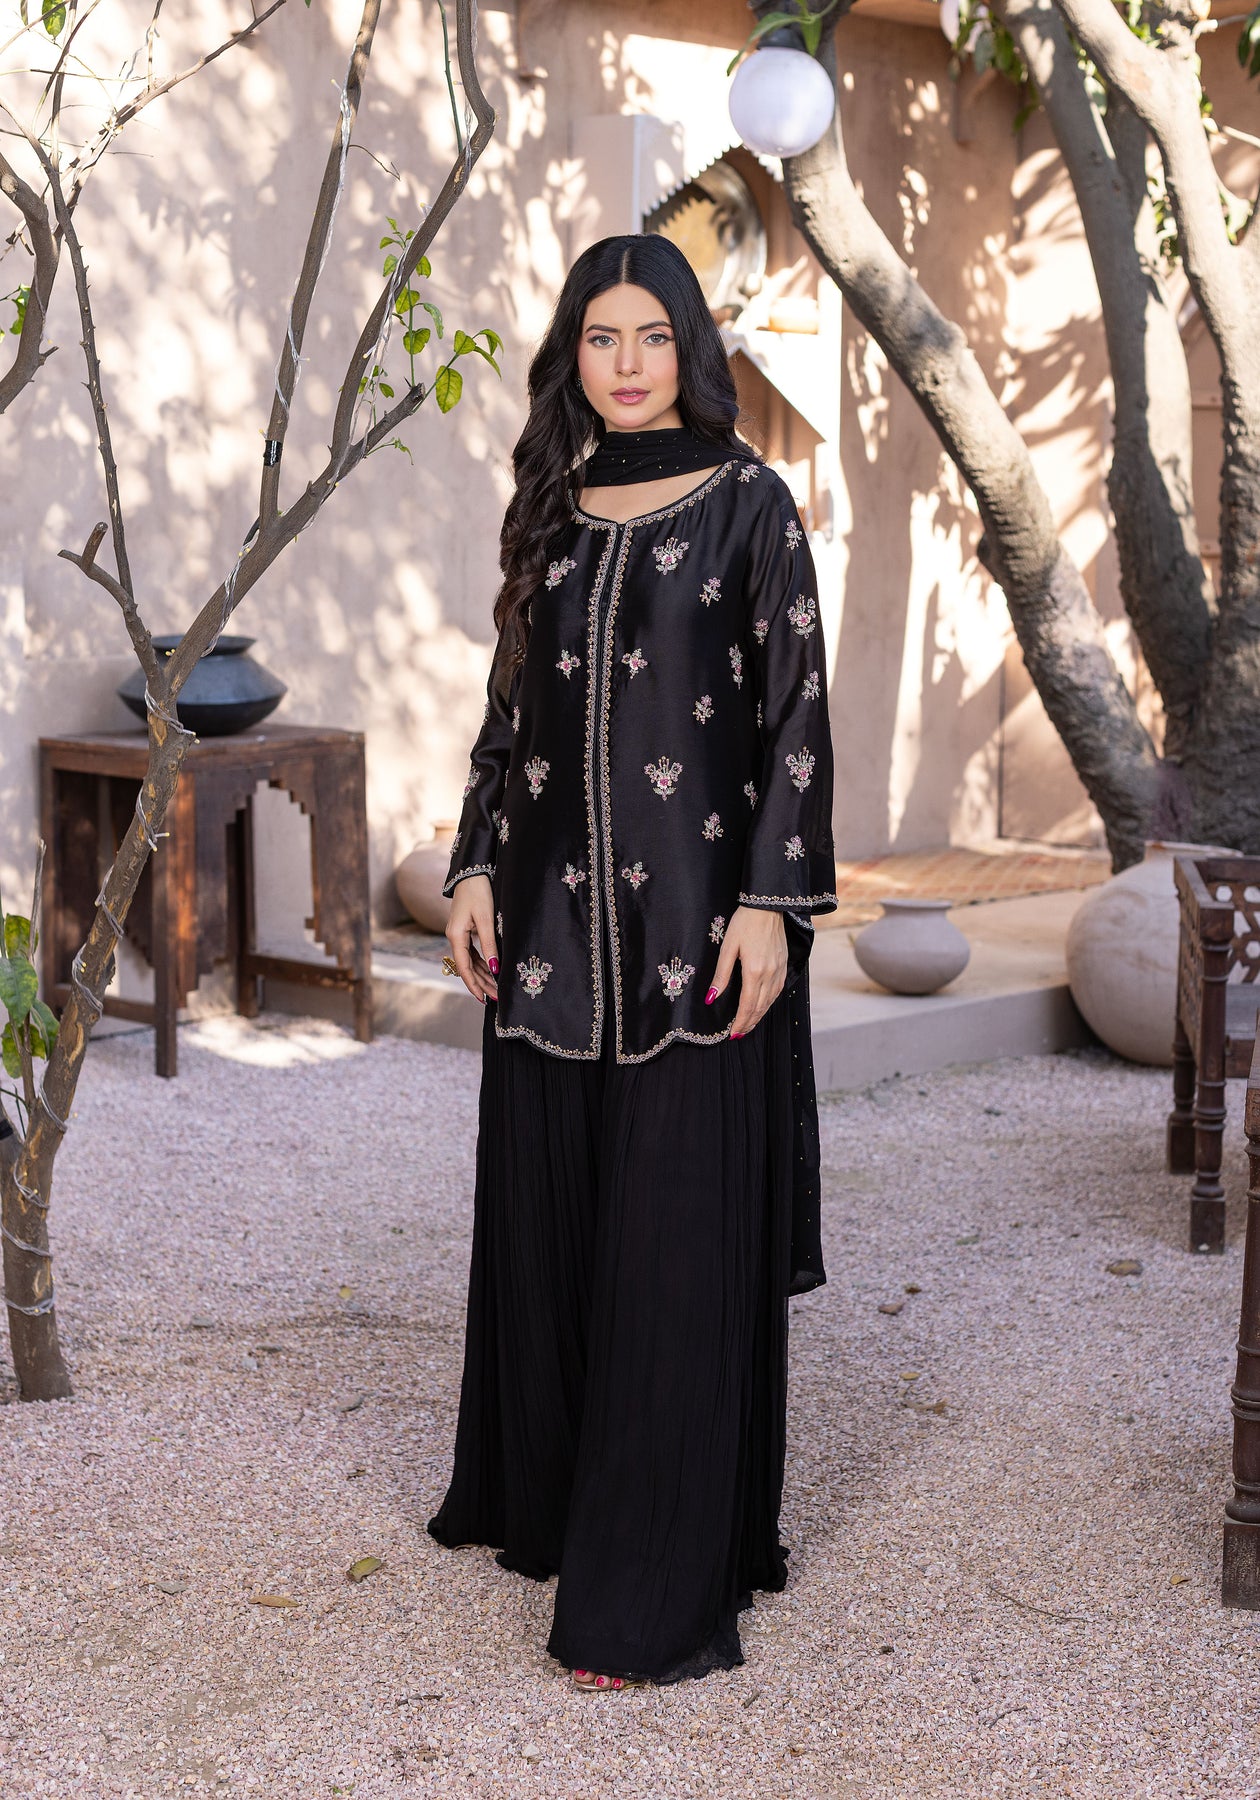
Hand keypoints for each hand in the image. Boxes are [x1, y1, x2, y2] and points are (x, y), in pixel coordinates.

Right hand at [445, 873, 497, 1003]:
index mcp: (455, 935)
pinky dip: (482, 963)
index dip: (473, 984)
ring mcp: (459, 934)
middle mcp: (454, 937)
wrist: (472, 872)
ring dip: (483, 975)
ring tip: (496, 990)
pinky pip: (473, 952)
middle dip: (481, 983)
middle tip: (496, 999)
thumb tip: (495, 969)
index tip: (483, 999)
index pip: (463, 967)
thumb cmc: (479, 892)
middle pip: (467, 967)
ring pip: (471, 961)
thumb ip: (490, 944)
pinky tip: (491, 972)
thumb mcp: (486, 919)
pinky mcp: (465, 930)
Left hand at [706, 905, 786, 1037]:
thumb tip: (711, 998)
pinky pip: (778, 990)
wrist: (767, 906)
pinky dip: (769, 1002)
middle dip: (749, 1023)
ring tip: (748, 1025)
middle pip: (760, 1007)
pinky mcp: (784, 964)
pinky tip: (763, 1006)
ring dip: (759, 1015)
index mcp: (754, 971)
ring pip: (770, 1001)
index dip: (740, 1022)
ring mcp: (779, 969)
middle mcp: (770, 974)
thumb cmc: (744, 923)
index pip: (747, 1005)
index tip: (732, 1034)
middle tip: (739, 1034)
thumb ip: (721, 975)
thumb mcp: (728, 947)